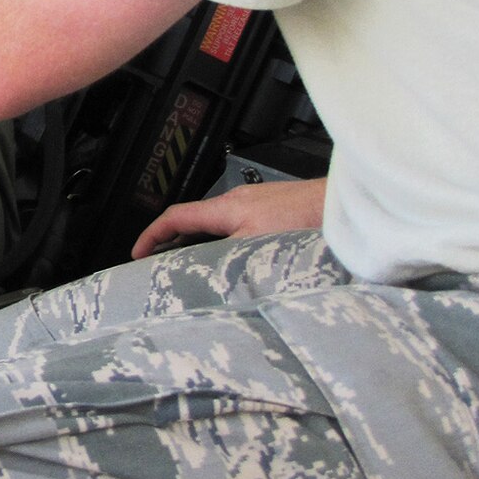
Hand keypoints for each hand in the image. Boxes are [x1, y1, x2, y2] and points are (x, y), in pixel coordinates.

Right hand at [131, 175, 326, 257]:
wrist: (340, 206)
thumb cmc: (306, 219)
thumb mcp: (255, 247)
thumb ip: (225, 259)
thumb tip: (201, 277)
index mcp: (226, 208)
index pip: (175, 217)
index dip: (151, 236)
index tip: (138, 252)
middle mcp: (237, 201)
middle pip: (193, 222)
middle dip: (173, 243)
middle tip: (161, 266)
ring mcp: (256, 205)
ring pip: (217, 226)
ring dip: (202, 244)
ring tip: (195, 268)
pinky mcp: (273, 211)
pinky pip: (237, 227)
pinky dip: (225, 242)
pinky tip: (238, 259)